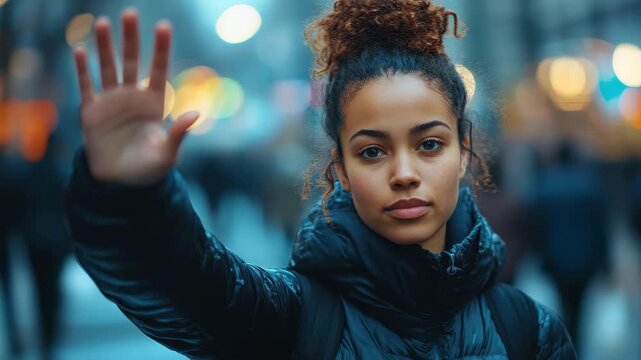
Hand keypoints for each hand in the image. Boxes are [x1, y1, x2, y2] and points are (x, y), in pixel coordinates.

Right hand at [73, 9, 197, 185]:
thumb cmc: (149, 169)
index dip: (161, 49)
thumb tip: (195, 114)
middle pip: (132, 62)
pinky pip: (87, 87)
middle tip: (129, 13)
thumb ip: (179, 134)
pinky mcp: (92, 113)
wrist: (122, 184)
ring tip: (102, 23)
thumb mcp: (167, 154)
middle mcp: (133, 97)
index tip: (164, 26)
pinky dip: (82, 70)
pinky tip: (80, 50)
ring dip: (104, 47)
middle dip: (130, 38)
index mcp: (154, 104)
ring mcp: (111, 103)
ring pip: (108, 68)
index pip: (159, 70)